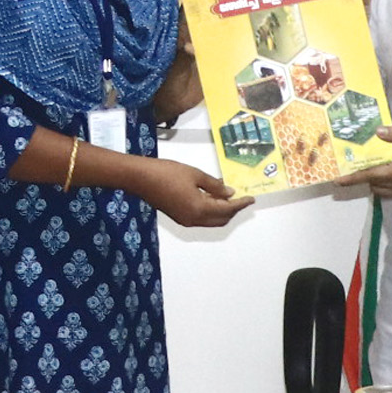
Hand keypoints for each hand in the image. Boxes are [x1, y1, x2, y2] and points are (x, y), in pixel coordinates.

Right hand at [127, 155, 250, 228]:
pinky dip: (210, 210)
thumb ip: (215, 186)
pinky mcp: (179, 217)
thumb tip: (230, 193)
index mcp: (199, 209)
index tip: (251, 199)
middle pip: (221, 219)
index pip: (227, 209)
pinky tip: (211, 197)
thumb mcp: (195, 174)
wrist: (140, 178)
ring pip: (211, 220)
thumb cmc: (167, 172)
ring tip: (228, 196)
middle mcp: (194, 219)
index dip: (241, 204)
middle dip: (233, 210)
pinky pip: (201, 218)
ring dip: (222, 211)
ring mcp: (185, 220)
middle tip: (241, 198)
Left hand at [354, 123, 391, 201]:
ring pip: (382, 191)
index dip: (353, 178)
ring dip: (374, 182)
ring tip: (368, 168)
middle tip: (352, 167)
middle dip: (362, 178)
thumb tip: (376, 132)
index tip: (337, 181)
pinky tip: (385, 173)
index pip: (372, 175)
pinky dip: (384, 186)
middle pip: (374, 185)